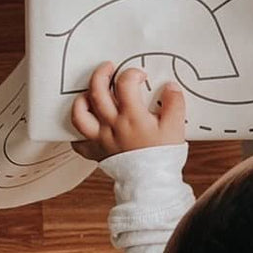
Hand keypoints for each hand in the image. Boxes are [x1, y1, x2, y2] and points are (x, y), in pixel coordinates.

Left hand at [71, 61, 185, 160]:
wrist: (152, 184)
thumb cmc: (162, 156)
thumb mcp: (175, 127)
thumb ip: (174, 103)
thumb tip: (170, 87)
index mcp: (131, 116)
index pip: (125, 84)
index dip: (132, 74)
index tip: (140, 76)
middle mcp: (112, 125)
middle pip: (97, 92)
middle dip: (101, 74)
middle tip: (108, 68)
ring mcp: (101, 139)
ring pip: (79, 114)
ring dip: (82, 99)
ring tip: (90, 94)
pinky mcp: (96, 152)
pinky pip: (78, 141)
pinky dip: (77, 132)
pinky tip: (87, 125)